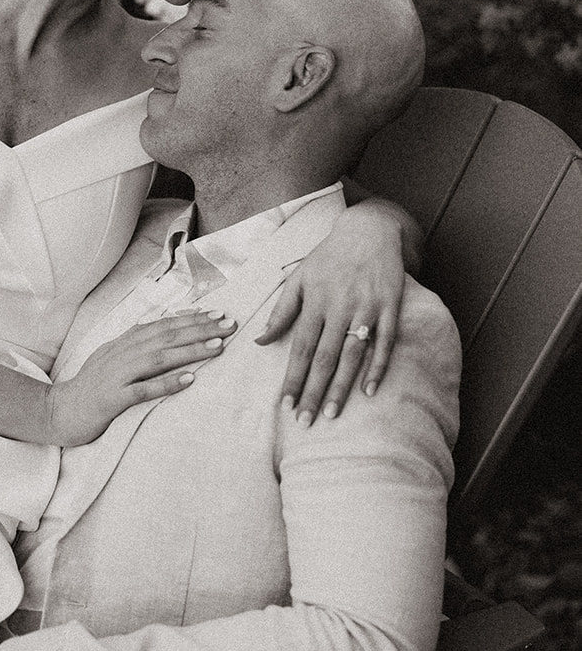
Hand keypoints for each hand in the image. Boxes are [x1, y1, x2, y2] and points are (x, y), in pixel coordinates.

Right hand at [46, 311, 235, 447]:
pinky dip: (167, 383)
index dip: (192, 318)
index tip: (218, 313)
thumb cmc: (90, 388)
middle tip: (229, 323)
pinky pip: (143, 389)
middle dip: (200, 328)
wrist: (57, 411)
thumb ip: (136, 345)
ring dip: (190, 350)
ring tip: (218, 346)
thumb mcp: (112, 358)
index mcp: (123, 343)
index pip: (163, 325)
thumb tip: (165, 331)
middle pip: (165, 336)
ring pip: (158, 358)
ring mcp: (116, 375)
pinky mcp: (112, 399)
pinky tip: (189, 380)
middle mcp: (121, 353)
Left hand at [256, 203, 404, 422]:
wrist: (368, 230)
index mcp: (315, 301)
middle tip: (306, 421)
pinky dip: (378, 367)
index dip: (292, 378)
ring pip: (352, 354)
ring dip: (341, 386)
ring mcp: (367, 308)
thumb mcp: (299, 278)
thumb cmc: (328, 257)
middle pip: (324, 357)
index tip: (286, 405)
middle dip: (313, 391)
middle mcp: (339, 306)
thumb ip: (281, 311)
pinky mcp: (390, 307)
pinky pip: (385, 342)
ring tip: (331, 413)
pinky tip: (370, 391)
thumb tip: (259, 341)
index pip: (300, 347)